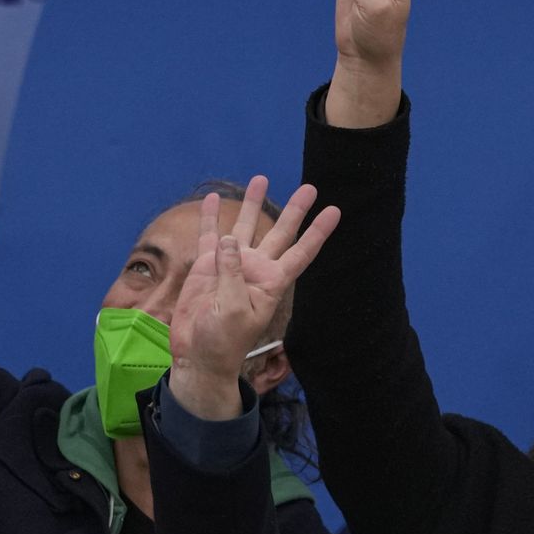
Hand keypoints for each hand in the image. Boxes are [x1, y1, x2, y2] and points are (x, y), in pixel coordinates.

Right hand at [167, 176, 340, 419]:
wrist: (198, 354)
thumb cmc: (223, 341)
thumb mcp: (232, 310)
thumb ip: (232, 273)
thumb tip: (229, 238)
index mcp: (271, 282)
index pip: (301, 253)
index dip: (318, 233)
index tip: (334, 211)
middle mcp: (256, 269)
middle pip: (280, 233)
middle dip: (294, 210)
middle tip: (310, 188)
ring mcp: (231, 265)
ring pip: (244, 226)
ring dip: (252, 203)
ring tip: (260, 179)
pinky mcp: (206, 266)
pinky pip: (209, 235)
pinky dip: (210, 217)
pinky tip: (211, 198)